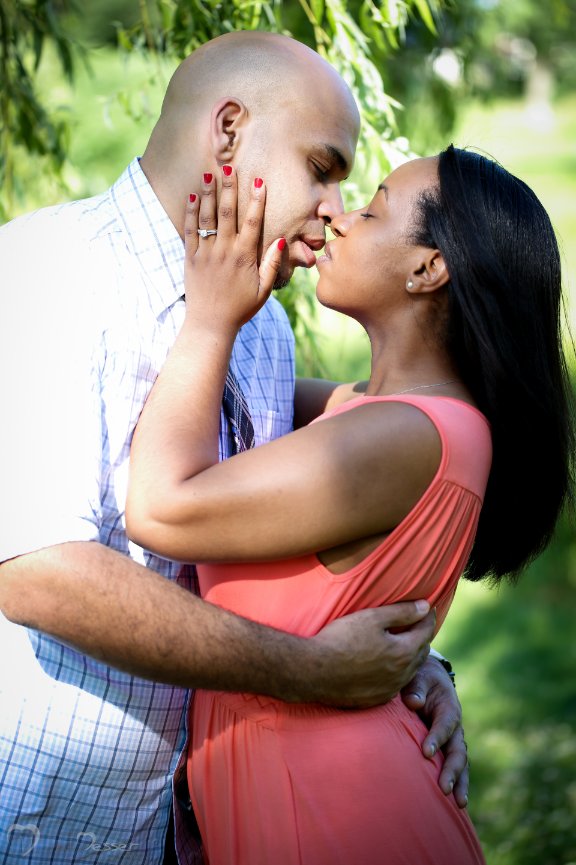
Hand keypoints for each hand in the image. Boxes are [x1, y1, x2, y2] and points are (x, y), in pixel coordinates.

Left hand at [184, 167, 284, 331]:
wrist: (210, 324)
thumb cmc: (241, 309)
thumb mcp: (264, 290)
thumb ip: (272, 264)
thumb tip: (280, 240)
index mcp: (245, 257)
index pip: (252, 222)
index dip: (256, 200)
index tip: (258, 181)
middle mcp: (225, 251)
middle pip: (228, 212)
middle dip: (229, 187)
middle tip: (229, 166)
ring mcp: (206, 253)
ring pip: (208, 217)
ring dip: (208, 193)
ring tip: (209, 173)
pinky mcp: (191, 258)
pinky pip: (191, 231)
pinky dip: (191, 213)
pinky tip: (192, 197)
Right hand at [304, 601, 434, 707]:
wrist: (313, 671)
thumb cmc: (341, 640)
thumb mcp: (371, 618)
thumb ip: (401, 612)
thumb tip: (424, 606)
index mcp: (403, 653)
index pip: (425, 631)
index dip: (427, 616)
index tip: (427, 607)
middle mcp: (401, 675)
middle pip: (421, 652)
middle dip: (421, 636)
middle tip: (417, 623)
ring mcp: (389, 690)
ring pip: (410, 671)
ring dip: (411, 656)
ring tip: (404, 642)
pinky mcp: (375, 700)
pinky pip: (394, 684)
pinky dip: (396, 672)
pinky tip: (385, 665)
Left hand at [401, 655, 468, 807]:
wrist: (430, 679)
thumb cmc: (421, 677)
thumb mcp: (418, 676)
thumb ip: (416, 687)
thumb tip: (413, 703)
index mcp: (448, 706)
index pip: (445, 724)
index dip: (437, 737)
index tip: (426, 752)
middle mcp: (455, 726)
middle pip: (458, 749)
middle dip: (452, 769)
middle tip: (444, 788)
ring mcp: (453, 738)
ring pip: (461, 762)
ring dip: (460, 782)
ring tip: (460, 803)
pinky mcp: (448, 747)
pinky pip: (454, 766)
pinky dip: (457, 783)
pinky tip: (455, 803)